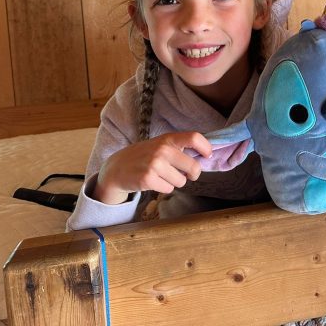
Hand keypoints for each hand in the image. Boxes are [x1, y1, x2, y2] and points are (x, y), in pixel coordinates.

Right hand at [93, 131, 212, 204]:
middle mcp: (163, 150)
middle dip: (193, 174)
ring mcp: (155, 164)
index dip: (206, 147)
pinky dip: (164, 188)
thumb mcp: (160, 145)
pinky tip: (153, 182)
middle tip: (187, 175)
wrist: (117, 168)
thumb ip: (179, 148)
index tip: (207, 156)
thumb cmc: (144, 156)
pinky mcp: (148, 179)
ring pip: (182, 181)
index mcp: (168, 139)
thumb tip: (204, 156)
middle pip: (194, 167)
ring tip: (162, 176)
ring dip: (175, 182)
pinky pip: (169, 189)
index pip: (194, 138)